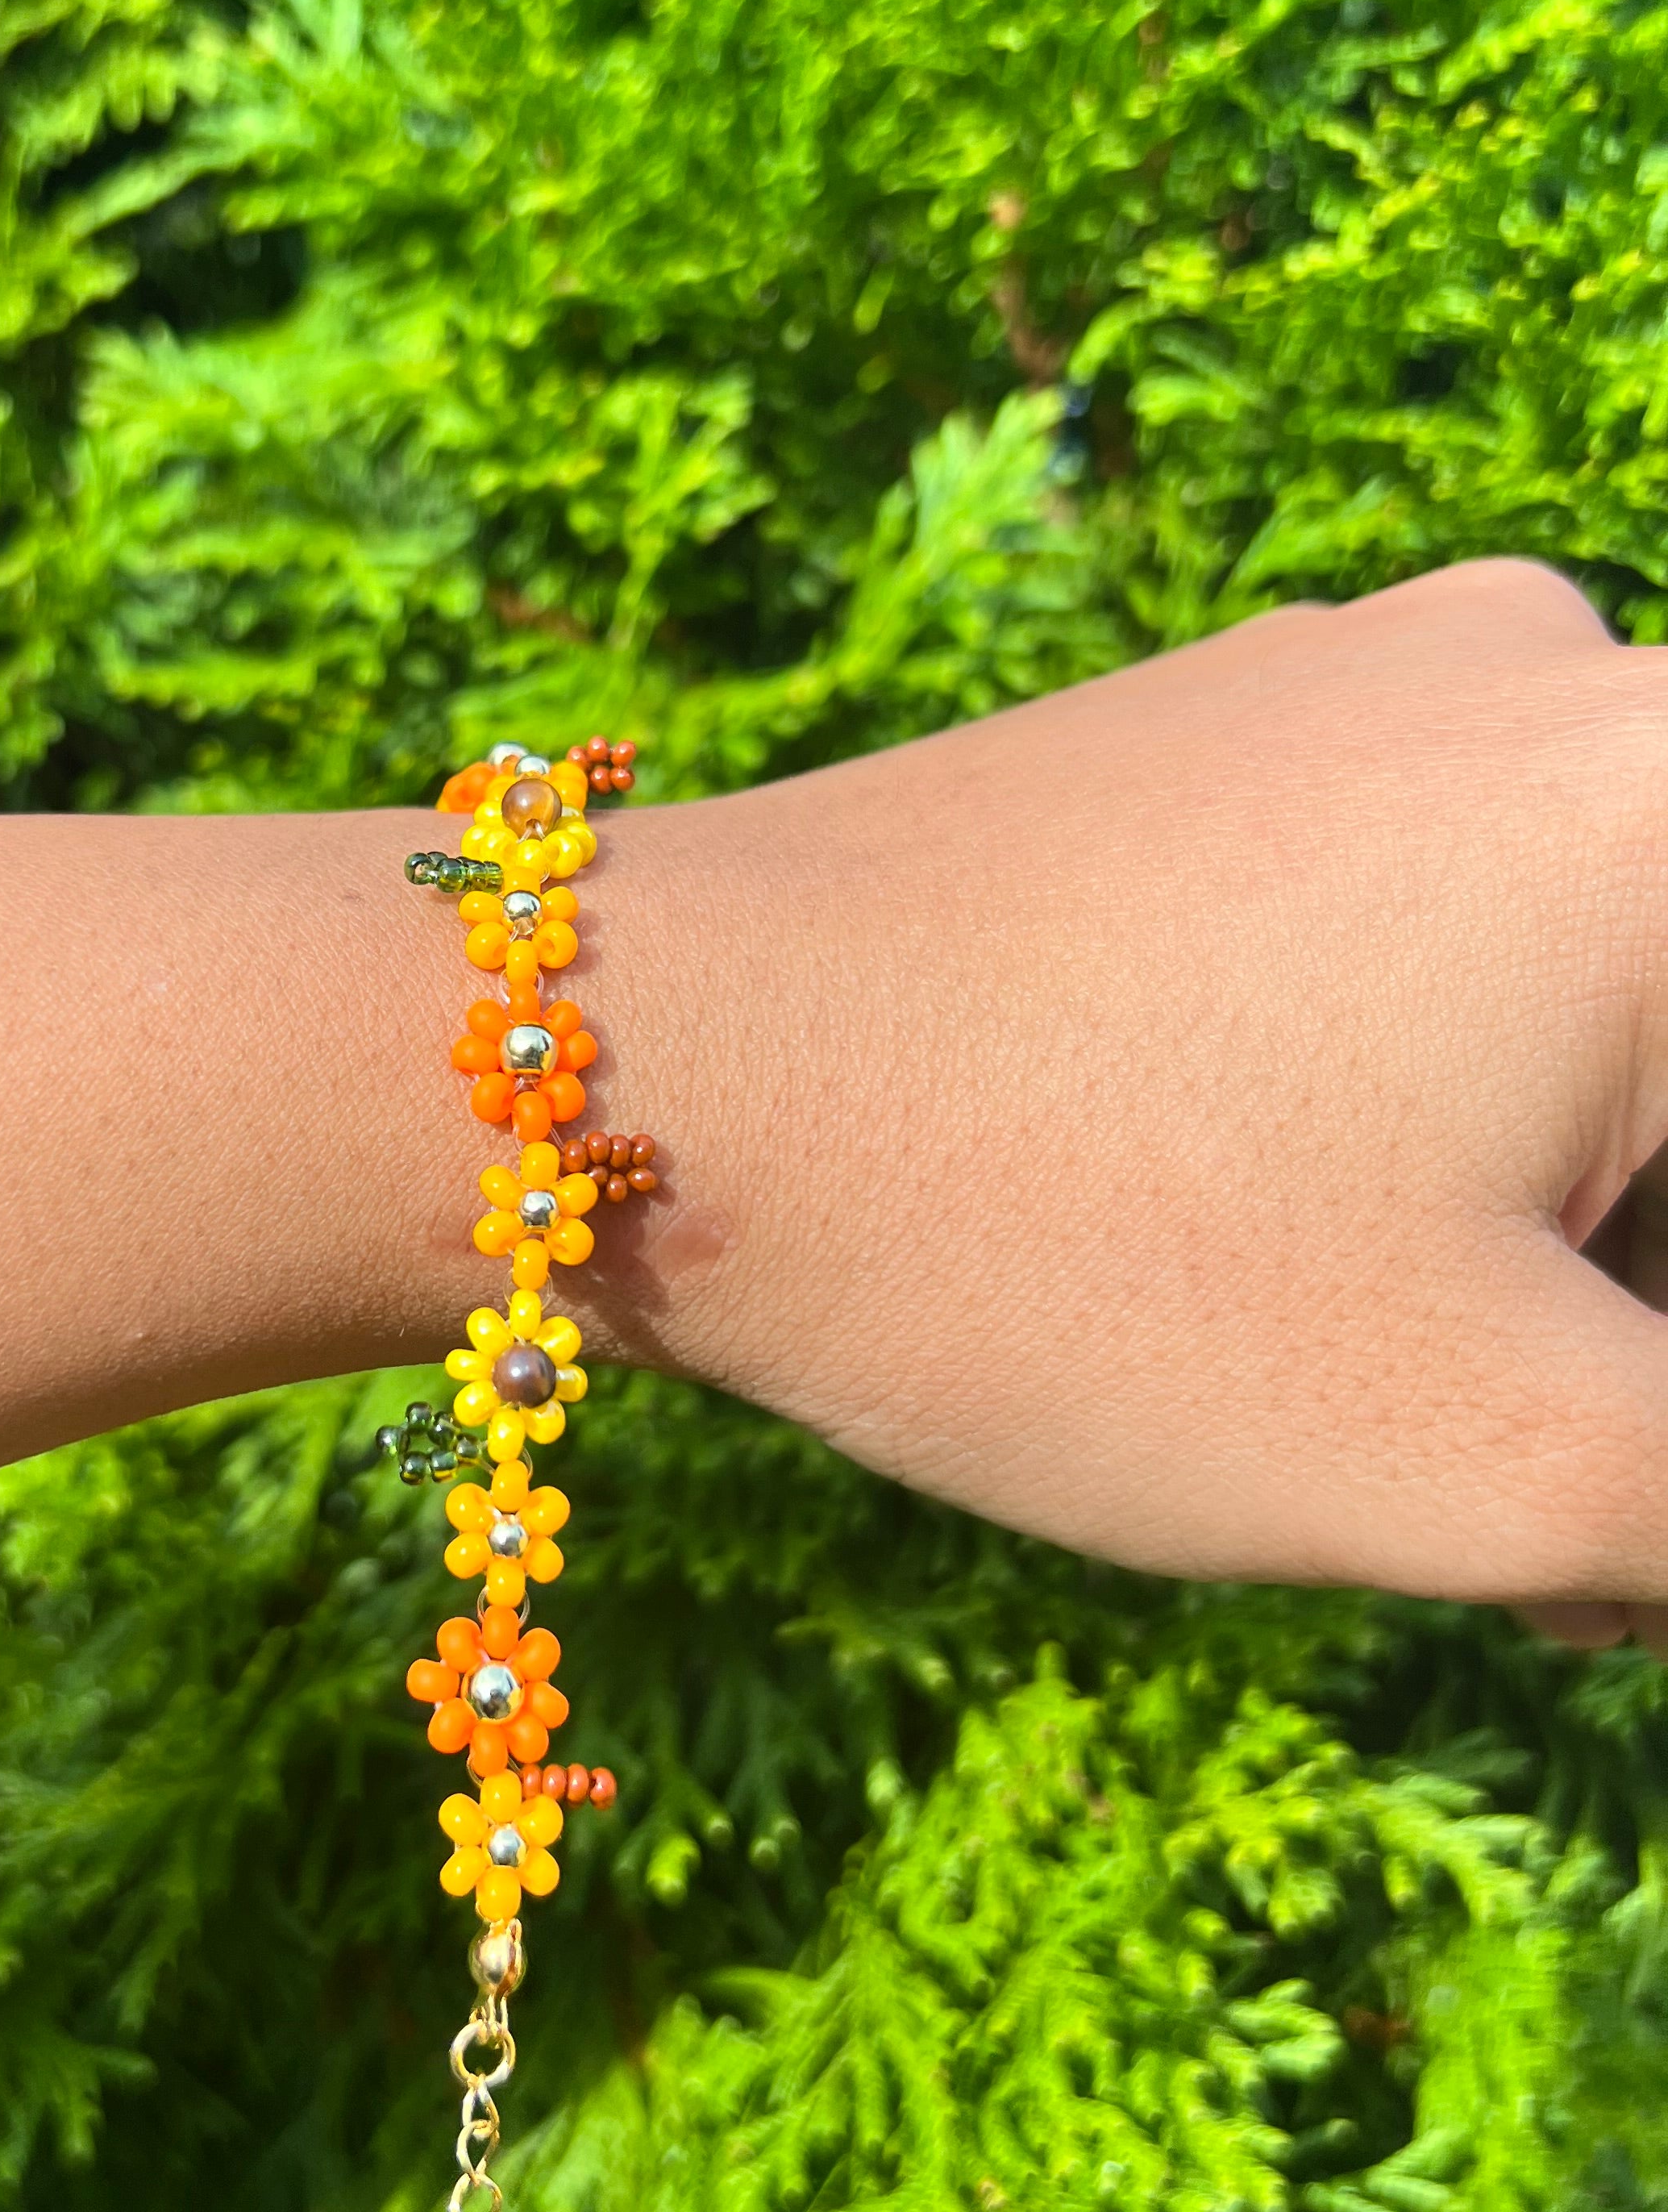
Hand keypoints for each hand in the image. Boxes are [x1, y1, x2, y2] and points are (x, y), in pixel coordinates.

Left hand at [616, 560, 1667, 1639]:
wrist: (643, 1072)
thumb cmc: (1065, 1250)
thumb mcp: (1504, 1452)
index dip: (1652, 1362)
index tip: (1584, 1476)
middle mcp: (1563, 678)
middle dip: (1640, 1328)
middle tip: (1535, 1533)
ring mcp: (1373, 685)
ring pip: (1581, 1029)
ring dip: (1551, 1256)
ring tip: (1368, 1410)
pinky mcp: (1224, 734)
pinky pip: (1432, 950)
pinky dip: (1421, 1136)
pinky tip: (1277, 1278)